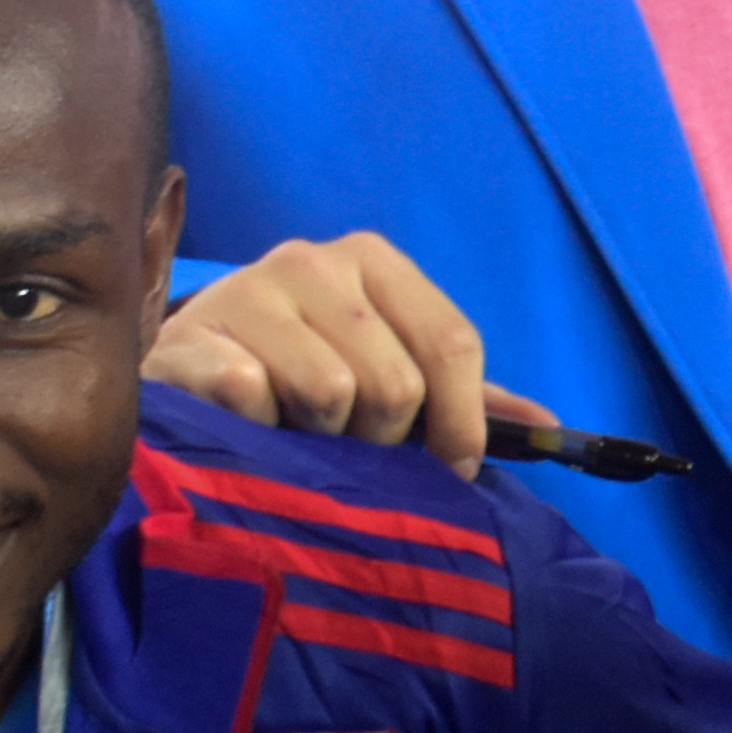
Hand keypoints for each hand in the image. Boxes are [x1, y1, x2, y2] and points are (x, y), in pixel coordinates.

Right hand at [146, 232, 488, 470]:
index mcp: (372, 261)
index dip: (460, 424)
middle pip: (394, 382)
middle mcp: (311, 261)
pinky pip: (253, 396)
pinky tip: (246, 428)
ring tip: (294, 433)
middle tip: (346, 444)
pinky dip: (259, 432)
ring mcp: (247, 291)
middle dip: (380, 437)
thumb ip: (464, 398)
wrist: (182, 373)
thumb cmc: (298, 376)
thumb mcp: (386, 372)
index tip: (451, 471)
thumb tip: (549, 429)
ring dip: (318, 439)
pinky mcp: (192, 336)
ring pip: (329, 394)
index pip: (451, 343)